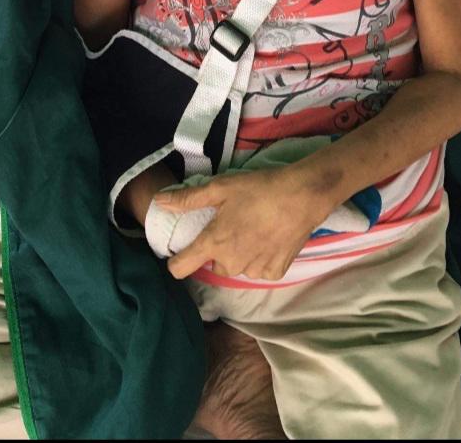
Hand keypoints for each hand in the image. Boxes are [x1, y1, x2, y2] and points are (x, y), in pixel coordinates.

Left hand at [154, 166, 325, 280]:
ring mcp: (254, 271)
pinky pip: (258, 269)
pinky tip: (269, 238)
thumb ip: (187, 199)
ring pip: (237, 266)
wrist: (303, 195)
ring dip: (240, 253)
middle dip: (219, 248)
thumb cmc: (259, 188)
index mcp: (214, 243)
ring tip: (253, 228)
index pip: (180, 268)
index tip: (181, 250)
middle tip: (233, 224)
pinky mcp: (275, 272)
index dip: (176, 260)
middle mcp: (231, 263)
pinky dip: (261, 257)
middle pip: (214, 264)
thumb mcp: (221, 188)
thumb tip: (157, 202)